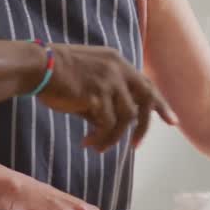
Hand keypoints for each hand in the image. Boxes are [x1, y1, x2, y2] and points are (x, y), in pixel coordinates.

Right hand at [37, 43, 177, 151]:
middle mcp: (118, 69)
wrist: (37, 66)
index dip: (160, 104)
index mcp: (117, 61)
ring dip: (112, 138)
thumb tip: (111, 124)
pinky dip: (99, 138)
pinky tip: (86, 143)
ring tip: (97, 148)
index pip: (146, 84)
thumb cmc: (56, 74)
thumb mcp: (88, 77)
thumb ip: (104, 96)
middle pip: (146, 100)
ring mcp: (109, 81)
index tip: (172, 121)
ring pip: (125, 118)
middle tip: (137, 145)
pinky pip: (107, 125)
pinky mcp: (97, 95)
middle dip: (145, 126)